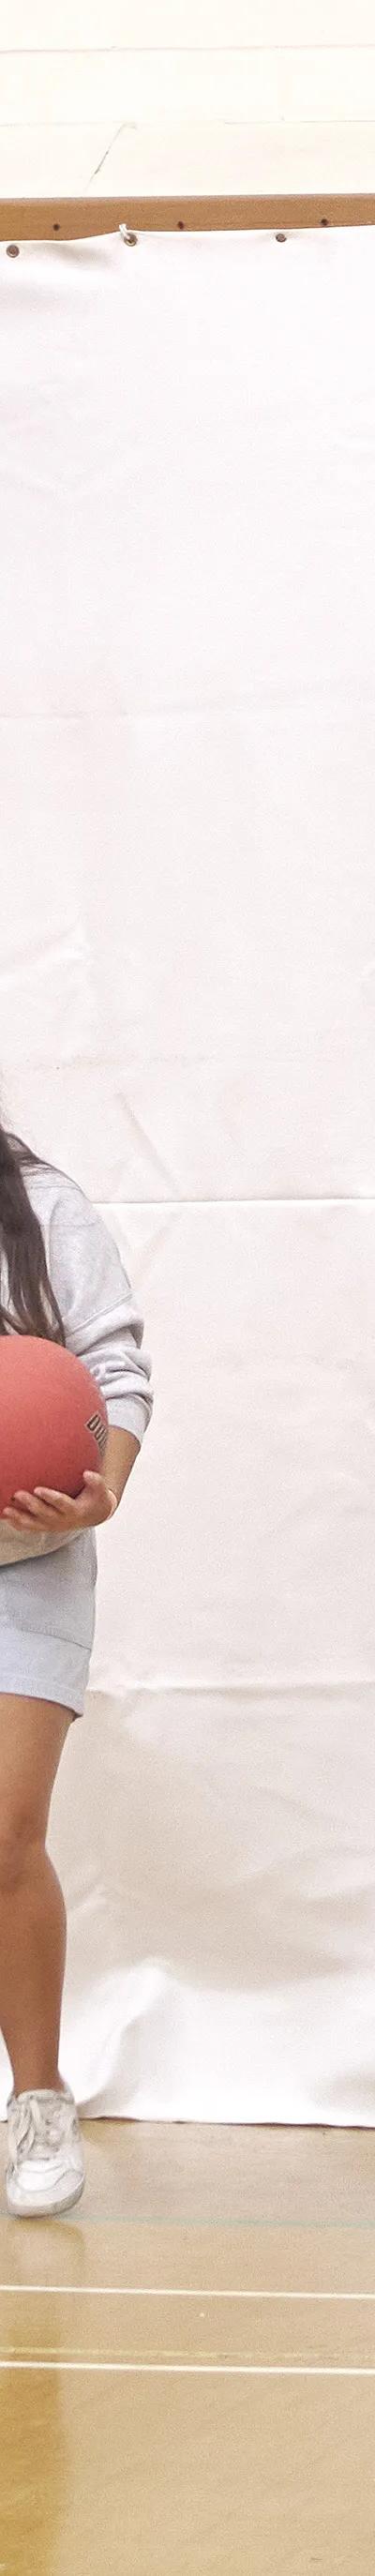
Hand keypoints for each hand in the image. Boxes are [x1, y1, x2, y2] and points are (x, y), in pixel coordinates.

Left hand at [1, 1470, 115, 1536]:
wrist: (94, 1516)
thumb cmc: (96, 1498)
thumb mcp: (101, 1490)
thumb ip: (95, 1481)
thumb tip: (87, 1473)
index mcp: (75, 1510)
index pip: (61, 1503)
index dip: (50, 1497)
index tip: (38, 1489)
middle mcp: (63, 1520)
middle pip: (44, 1514)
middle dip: (30, 1505)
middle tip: (17, 1494)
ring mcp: (54, 1526)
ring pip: (35, 1524)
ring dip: (19, 1518)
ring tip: (6, 1510)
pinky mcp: (47, 1528)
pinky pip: (31, 1527)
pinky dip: (18, 1524)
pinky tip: (7, 1518)